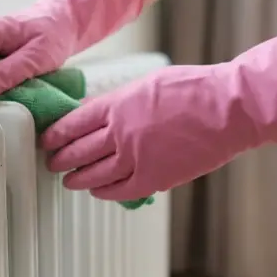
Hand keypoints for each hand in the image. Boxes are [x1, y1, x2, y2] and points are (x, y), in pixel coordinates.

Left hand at [41, 7, 276, 200]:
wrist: (228, 108)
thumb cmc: (193, 89)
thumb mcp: (147, 84)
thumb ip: (120, 101)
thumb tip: (99, 114)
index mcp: (116, 104)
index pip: (73, 123)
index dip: (56, 134)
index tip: (48, 139)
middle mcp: (120, 132)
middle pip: (77, 150)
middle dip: (59, 158)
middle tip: (52, 162)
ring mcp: (136, 157)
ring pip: (93, 173)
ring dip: (76, 178)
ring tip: (67, 180)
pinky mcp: (154, 177)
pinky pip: (119, 190)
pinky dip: (103, 192)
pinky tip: (96, 191)